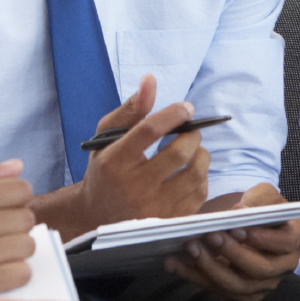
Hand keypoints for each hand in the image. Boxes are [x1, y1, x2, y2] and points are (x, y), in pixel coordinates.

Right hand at [73, 77, 209, 231]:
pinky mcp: (169, 220)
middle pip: (179, 152)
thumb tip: (151, 80)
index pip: (150, 130)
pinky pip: (199, 193)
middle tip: (190, 132)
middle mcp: (134, 186)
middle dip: (192, 136)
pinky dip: (201, 177)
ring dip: (201, 155)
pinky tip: (190, 172)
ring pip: (195, 173)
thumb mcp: (108, 138)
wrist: (98, 216)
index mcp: (115, 161)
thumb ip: (131, 109)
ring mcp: (153, 207)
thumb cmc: (106, 170)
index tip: (186, 108)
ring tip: (192, 150)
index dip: (173, 114)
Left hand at [167, 181, 299, 300]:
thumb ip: (257, 199)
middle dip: (232, 254)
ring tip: (190, 249)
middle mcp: (283, 266)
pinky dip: (195, 278)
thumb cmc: (258, 206)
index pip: (284, 244)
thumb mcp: (263, 194)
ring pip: (237, 285)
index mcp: (293, 239)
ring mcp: (263, 283)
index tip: (237, 228)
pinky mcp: (241, 293)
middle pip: (260, 269)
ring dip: (210, 269)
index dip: (262, 239)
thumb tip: (239, 211)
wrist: (248, 224)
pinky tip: (175, 264)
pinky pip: (219, 291)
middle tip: (209, 236)